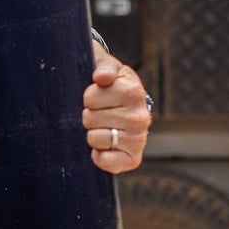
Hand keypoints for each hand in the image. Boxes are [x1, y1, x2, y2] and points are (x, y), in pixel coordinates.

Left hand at [83, 39, 151, 172]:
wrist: (126, 104)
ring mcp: (138, 139)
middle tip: (102, 113)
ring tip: (105, 126)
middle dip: (90, 115)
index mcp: (133, 91)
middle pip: (89, 119)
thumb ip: (104, 67)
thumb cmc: (111, 85)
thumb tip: (101, 77)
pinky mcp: (133, 159)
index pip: (89, 99)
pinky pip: (105, 161)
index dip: (88, 98)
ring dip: (93, 133)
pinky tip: (105, 146)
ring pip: (94, 139)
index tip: (99, 95)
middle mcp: (140, 117)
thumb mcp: (107, 67)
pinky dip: (99, 156)